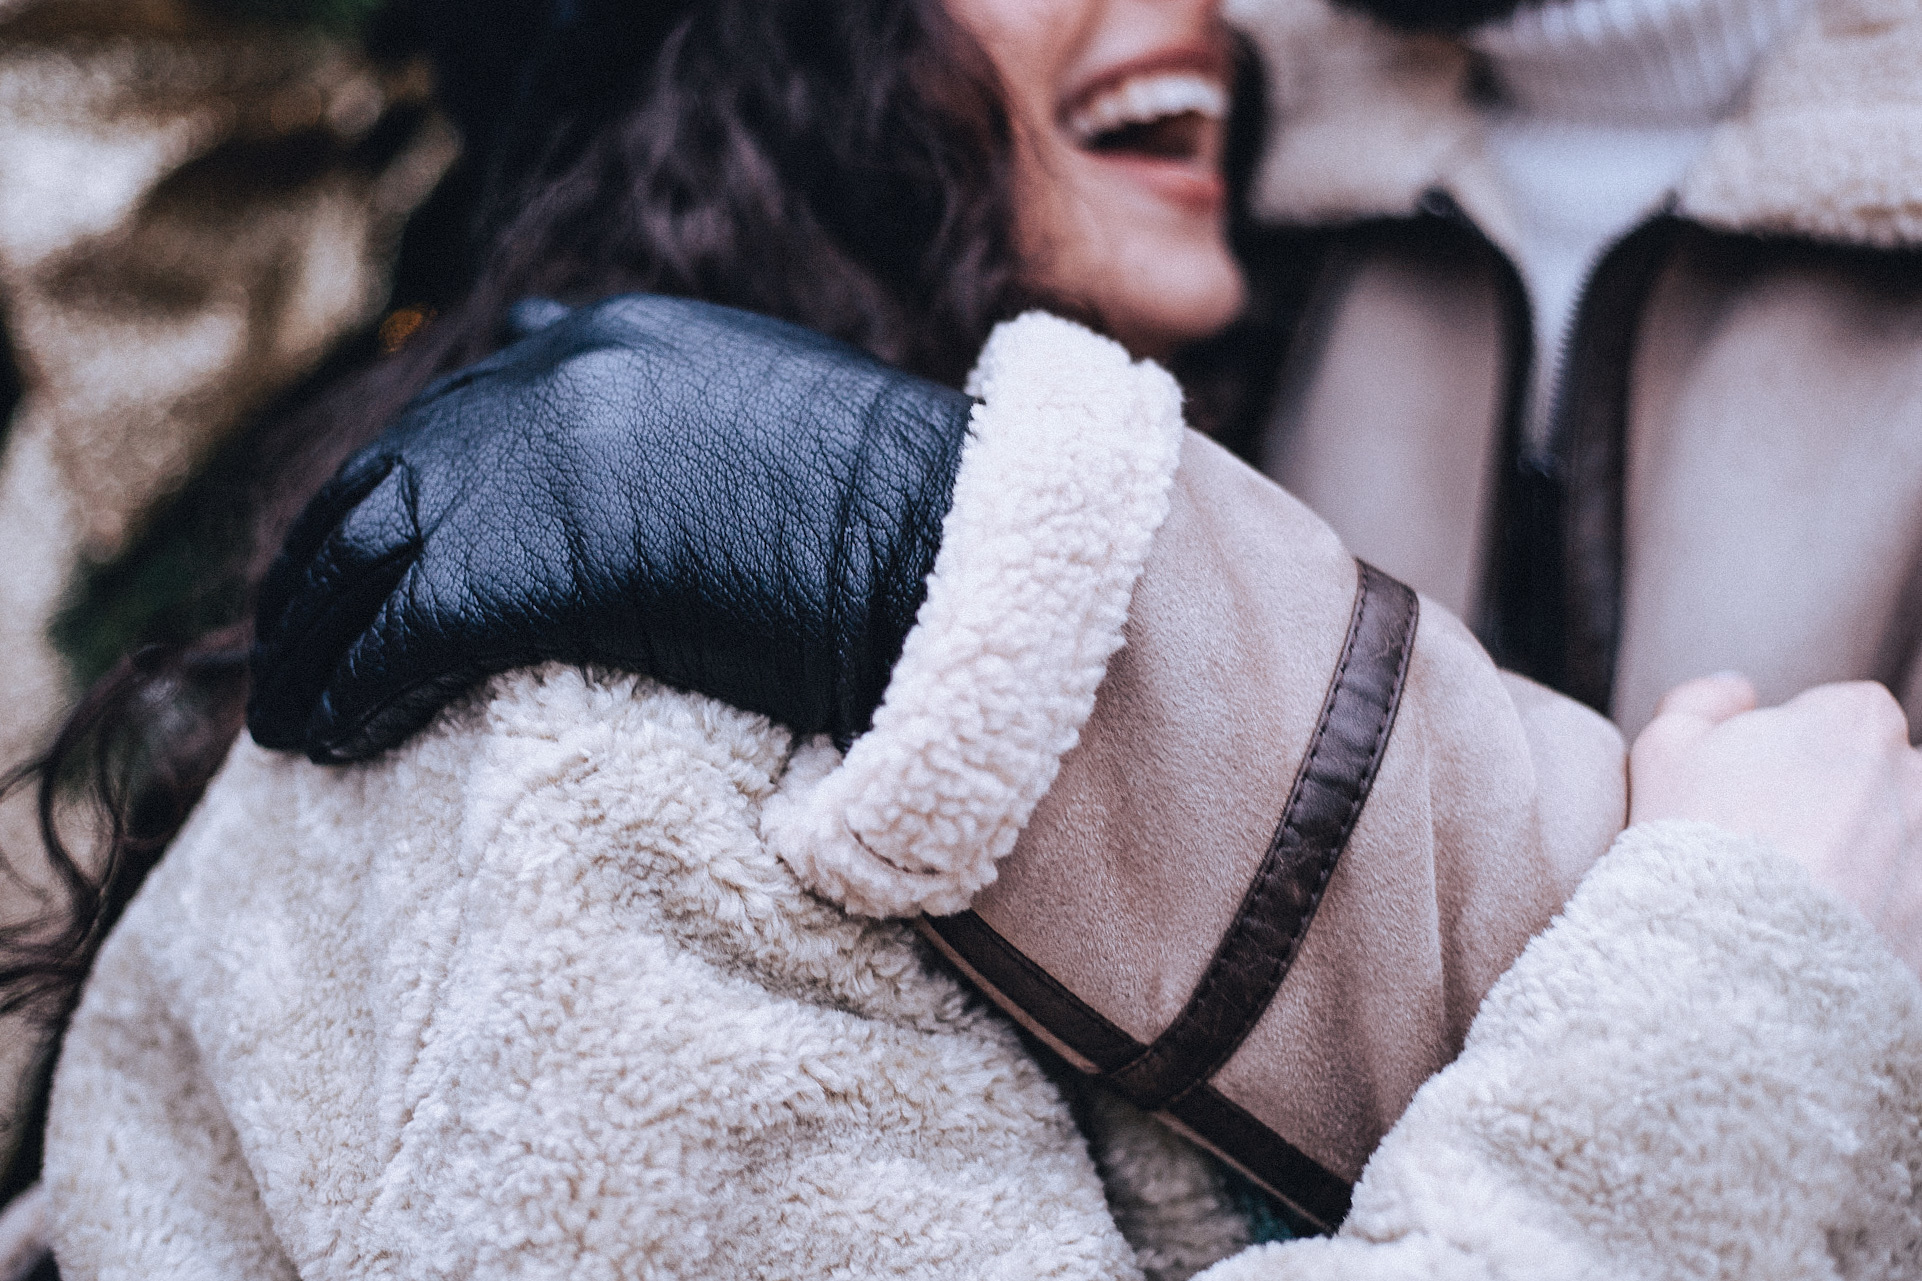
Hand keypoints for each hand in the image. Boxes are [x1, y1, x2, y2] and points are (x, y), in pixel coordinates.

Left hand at [248, 294, 972, 761]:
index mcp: (614, 338)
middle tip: (297, 632)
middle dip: (326, 561)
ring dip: (311, 639)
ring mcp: (527, 467)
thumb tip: (662, 476)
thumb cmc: (904, 510)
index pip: (462, 409)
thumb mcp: (783, 417)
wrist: (945, 548)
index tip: (372, 550)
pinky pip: (391, 640)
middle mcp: (546, 380)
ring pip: (359, 557)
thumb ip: (694, 419)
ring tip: (288, 711)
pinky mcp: (518, 569)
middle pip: (385, 474)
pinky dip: (345, 691)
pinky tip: (324, 736)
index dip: (399, 490)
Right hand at [1630, 673, 1921, 969]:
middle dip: (1839, 802)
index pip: (1840, 714)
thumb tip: (1740, 690)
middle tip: (1770, 845)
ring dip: (1860, 861)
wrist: (1733, 962)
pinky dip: (1872, 915)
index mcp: (1859, 719)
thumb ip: (1704, 699)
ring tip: (1792, 900)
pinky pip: (1900, 906)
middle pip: (1880, 777)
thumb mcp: (1666, 746)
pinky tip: (1815, 937)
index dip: (1792, 749)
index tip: (1753, 789)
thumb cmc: (1694, 840)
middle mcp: (1915, 778)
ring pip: (1896, 844)